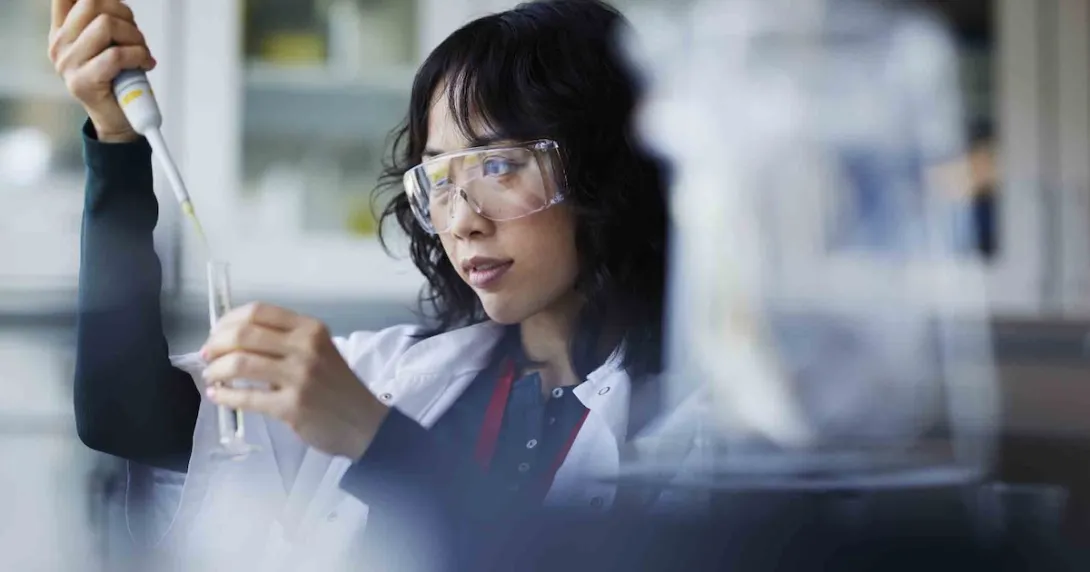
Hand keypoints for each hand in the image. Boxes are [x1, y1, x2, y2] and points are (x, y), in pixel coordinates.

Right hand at [48, 0, 156, 142]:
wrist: (118, 121)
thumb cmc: (118, 80)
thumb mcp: (108, 45)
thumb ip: (105, 21)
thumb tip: (116, 1)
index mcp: (62, 32)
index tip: (114, 6)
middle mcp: (60, 45)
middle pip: (92, 3)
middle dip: (124, 15)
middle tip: (135, 36)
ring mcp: (68, 64)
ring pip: (106, 25)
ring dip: (135, 37)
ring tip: (141, 53)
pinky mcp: (84, 81)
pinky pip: (117, 54)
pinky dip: (140, 56)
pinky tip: (145, 64)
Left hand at [200, 303, 389, 459]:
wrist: (364, 423)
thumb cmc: (338, 387)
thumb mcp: (320, 351)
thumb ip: (286, 342)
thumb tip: (234, 340)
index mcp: (310, 329)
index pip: (258, 311)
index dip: (227, 320)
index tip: (216, 333)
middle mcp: (305, 347)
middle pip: (244, 334)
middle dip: (216, 344)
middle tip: (207, 356)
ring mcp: (299, 377)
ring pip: (240, 363)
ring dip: (216, 370)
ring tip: (211, 376)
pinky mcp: (291, 406)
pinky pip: (246, 397)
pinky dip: (225, 395)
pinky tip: (218, 396)